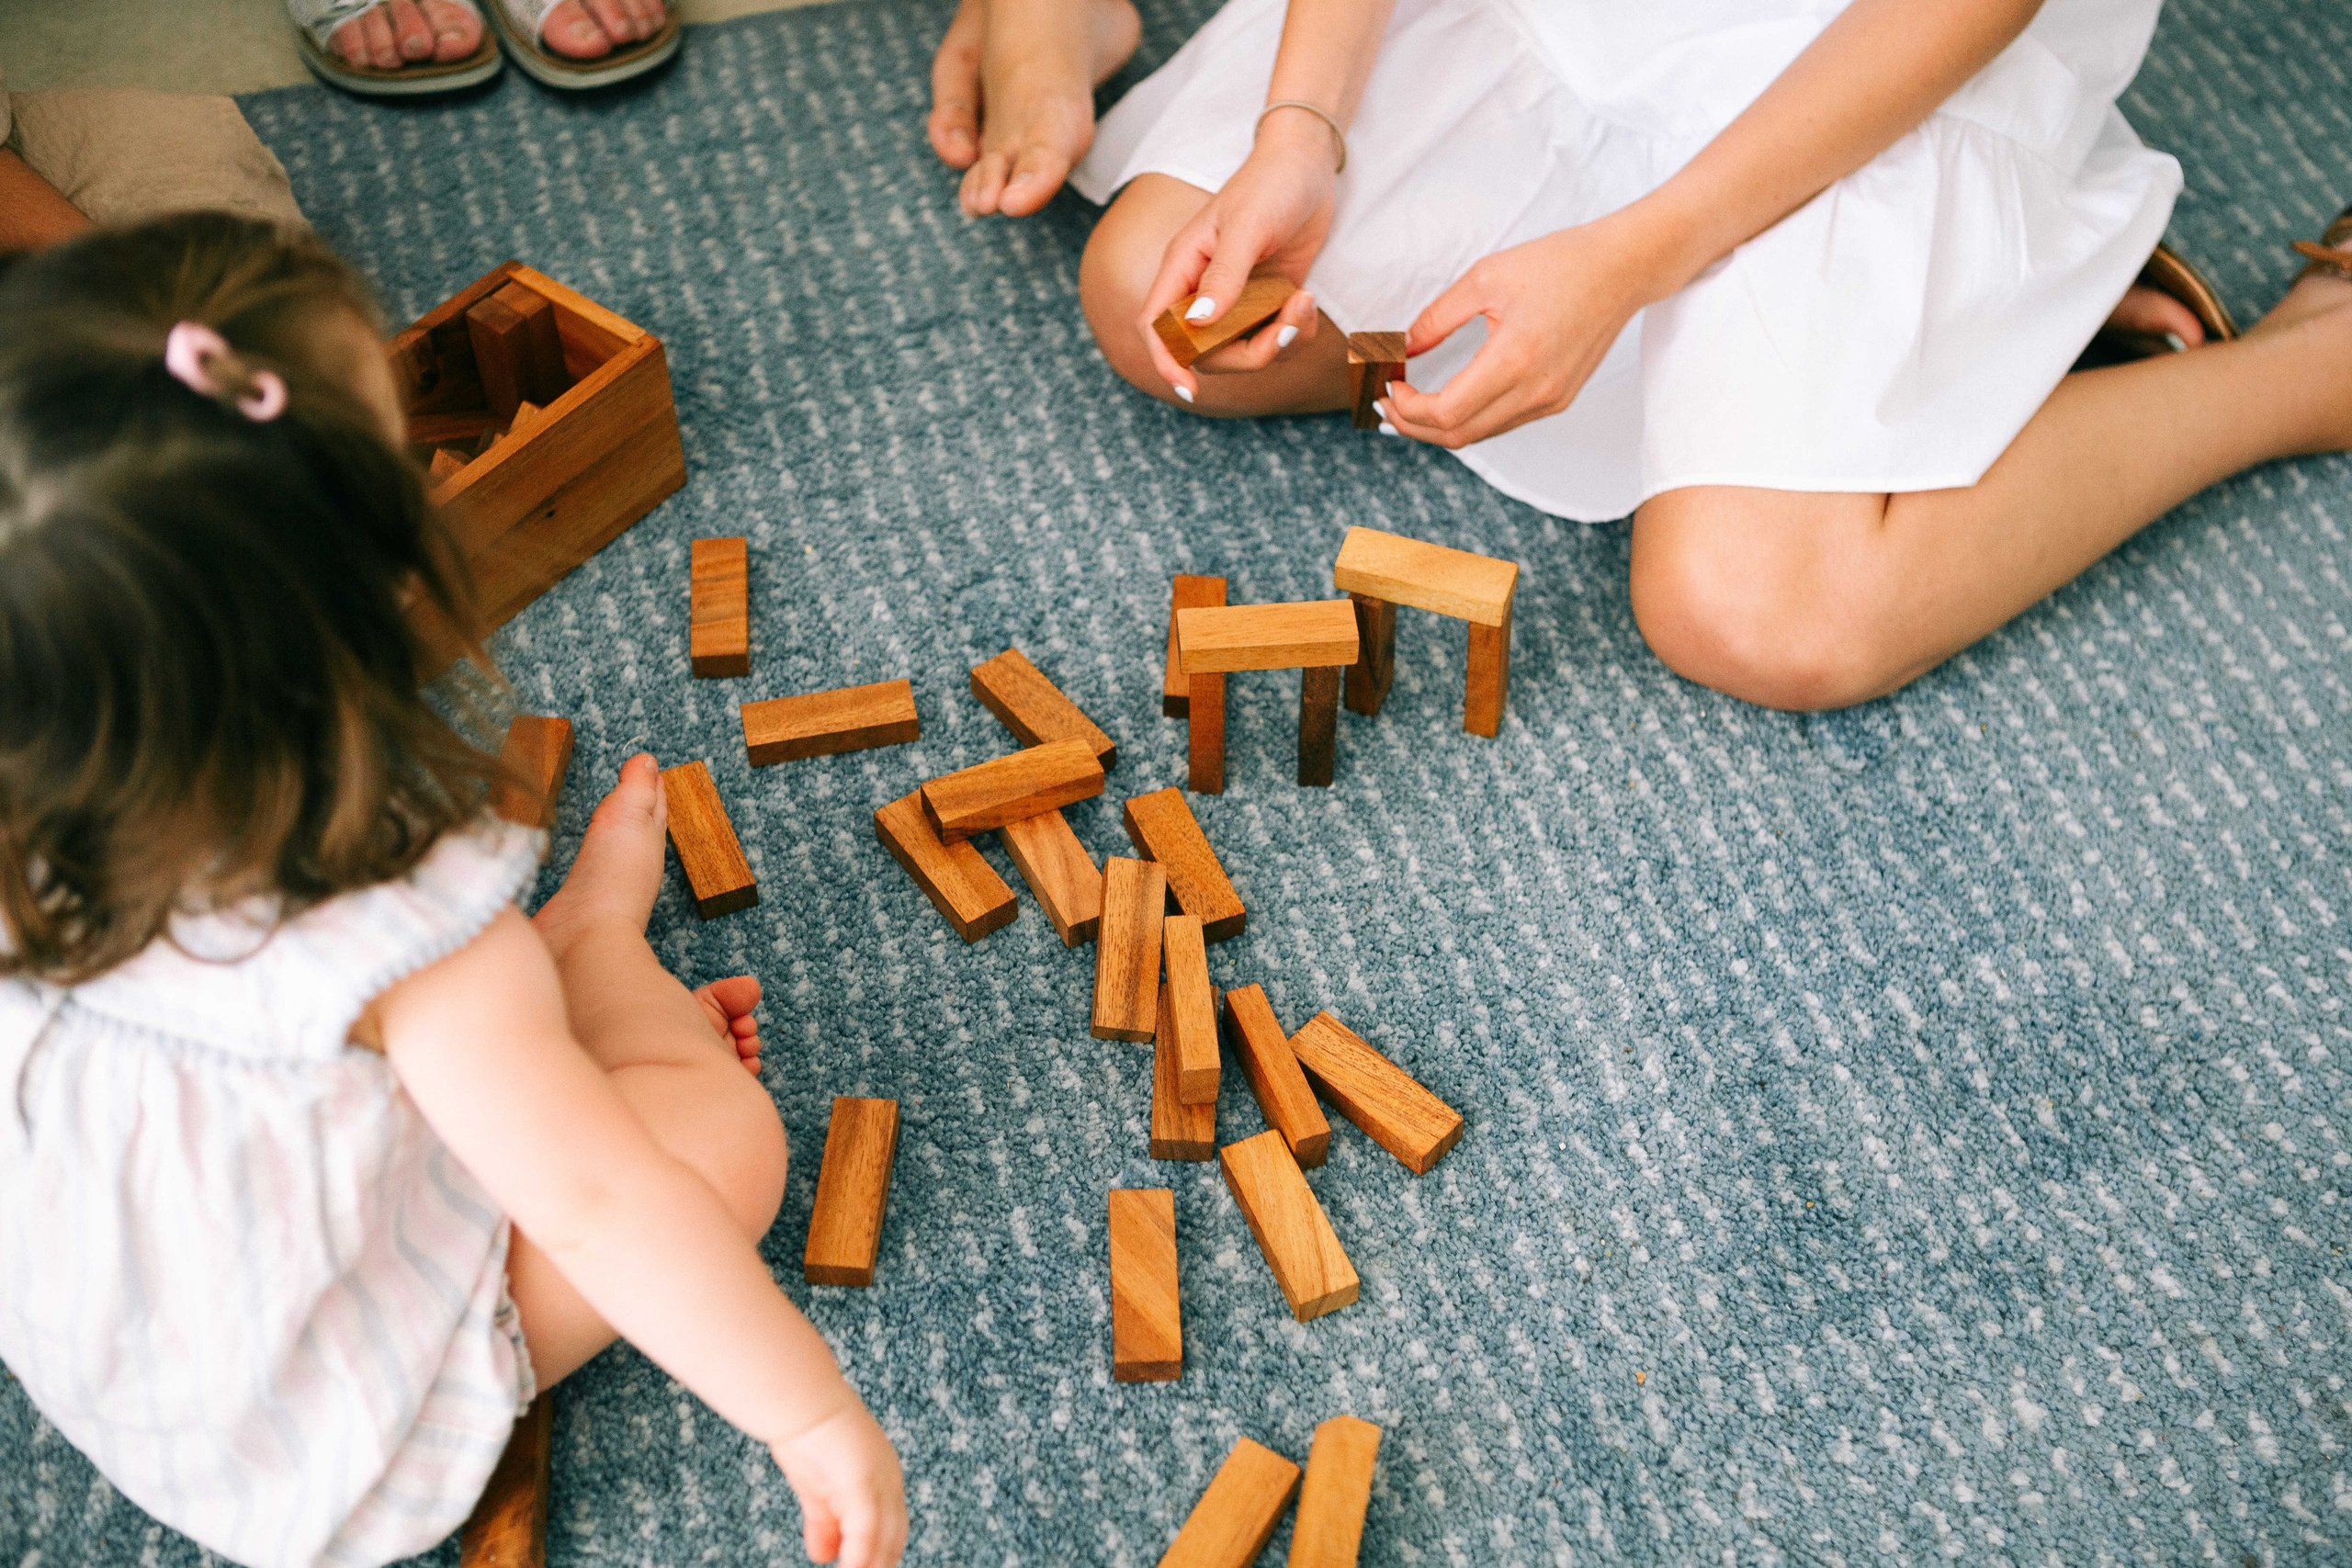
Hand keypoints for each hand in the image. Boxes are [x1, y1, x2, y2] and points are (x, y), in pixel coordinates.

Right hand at [770, 1405, 908, 1566]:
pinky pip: (865, 1533)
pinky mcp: (862, 1482)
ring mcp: (879, 1480)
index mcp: (884, 1478)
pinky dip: (858, 1560)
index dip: (878, 1557)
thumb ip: (825, 1522)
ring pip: (884, 1542)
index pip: (892, 1530)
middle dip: (878, 1565)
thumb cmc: (806, 1436)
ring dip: (869, 1567)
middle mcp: (889, 1480)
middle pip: (893, 1540)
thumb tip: (823, 1557)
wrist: (798, 1399)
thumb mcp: (817, 1488)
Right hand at [1135, 111, 1337, 400]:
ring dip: (1279, 341)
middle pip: (1208, 352)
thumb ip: (1224, 276)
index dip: (1166, 361)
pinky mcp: (1266, 301)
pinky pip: (1273, 337)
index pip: (1157, 325)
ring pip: (1244, 351)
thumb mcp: (1247, 227)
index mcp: (1183, 266)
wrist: (1307, 167)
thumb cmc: (1270, 185)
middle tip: (1289, 326)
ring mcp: (1236, 298)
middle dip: (1251, 353)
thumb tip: (1198, 322)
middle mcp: (1203, 288)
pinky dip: (1294, 331)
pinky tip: (1306, 302)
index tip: (1188, 389)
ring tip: (1304, 304)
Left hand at [1382, 213, 1663, 448]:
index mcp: (1515, 360)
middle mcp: (1535, 391)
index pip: (1446, 413)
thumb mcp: (1485, 277)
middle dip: (1412, 425)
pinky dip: (1467, 418)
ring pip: (1479, 434)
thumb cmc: (1559, 263)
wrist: (1623, 268)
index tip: (1387, 383)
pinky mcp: (1557, 400)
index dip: (1407, 407)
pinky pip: (1501, 423)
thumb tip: (1400, 347)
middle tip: (1385, 401)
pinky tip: (1448, 398)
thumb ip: (1437, 318)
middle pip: (1457, 435)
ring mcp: (1549, 400)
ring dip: (1438, 425)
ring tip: (1409, 402)